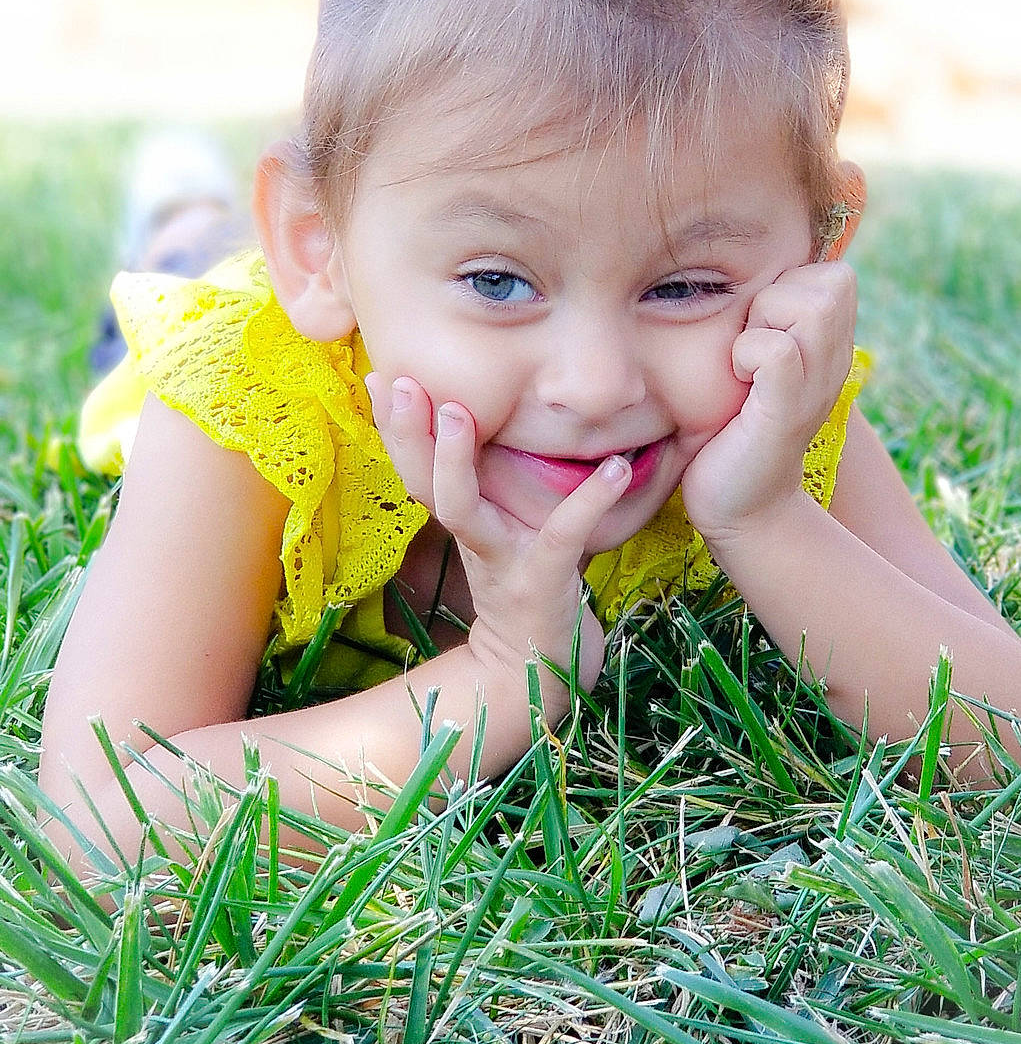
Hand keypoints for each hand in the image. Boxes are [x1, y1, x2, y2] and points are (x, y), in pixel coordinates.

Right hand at [364, 374, 632, 689]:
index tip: (380, 376)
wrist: (538, 667)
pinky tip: (617, 469)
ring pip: (460, 510)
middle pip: (421, 482)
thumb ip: (494, 479)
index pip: (415, 465)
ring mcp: (501, 559)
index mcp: (462, 516)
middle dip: (406, 433)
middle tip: (400, 383)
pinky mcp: (543, 581)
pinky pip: (562, 535)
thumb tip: (496, 416)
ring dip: (454, 461)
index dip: (395, 425)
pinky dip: (589, 502)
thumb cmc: (524, 578)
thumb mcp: (502, 524)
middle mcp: (471, 534)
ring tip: (460, 413)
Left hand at [681, 261, 856, 542]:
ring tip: (745, 360)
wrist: (740, 505)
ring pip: (812, 306)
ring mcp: (816, 386)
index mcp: (830, 347)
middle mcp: (834, 362)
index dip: (794, 284)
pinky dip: (750, 355)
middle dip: (780, 296)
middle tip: (751, 340)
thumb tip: (745, 263)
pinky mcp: (787, 411)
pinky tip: (739, 381)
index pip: (836, 273)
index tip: (762, 326)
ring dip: (766, 322)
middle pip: (833, 280)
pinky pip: (779, 351)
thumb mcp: (757, 362)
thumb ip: (768, 318)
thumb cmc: (735, 427)